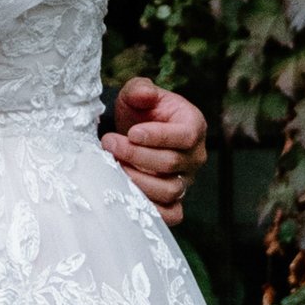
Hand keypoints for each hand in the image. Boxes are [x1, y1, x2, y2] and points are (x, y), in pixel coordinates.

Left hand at [102, 73, 207, 229]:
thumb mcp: (137, 93)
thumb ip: (140, 90)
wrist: (132, 132)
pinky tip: (127, 196)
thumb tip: (143, 94)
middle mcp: (195, 156)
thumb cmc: (139, 111)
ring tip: (112, 166)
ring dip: (137, 180)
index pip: (184, 136)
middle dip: (135, 155)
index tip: (131, 133)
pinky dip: (152, 211)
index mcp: (193, 125)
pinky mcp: (175, 200)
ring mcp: (186, 180)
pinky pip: (172, 214)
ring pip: (169, 190)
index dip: (158, 137)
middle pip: (171, 163)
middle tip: (109, 144)